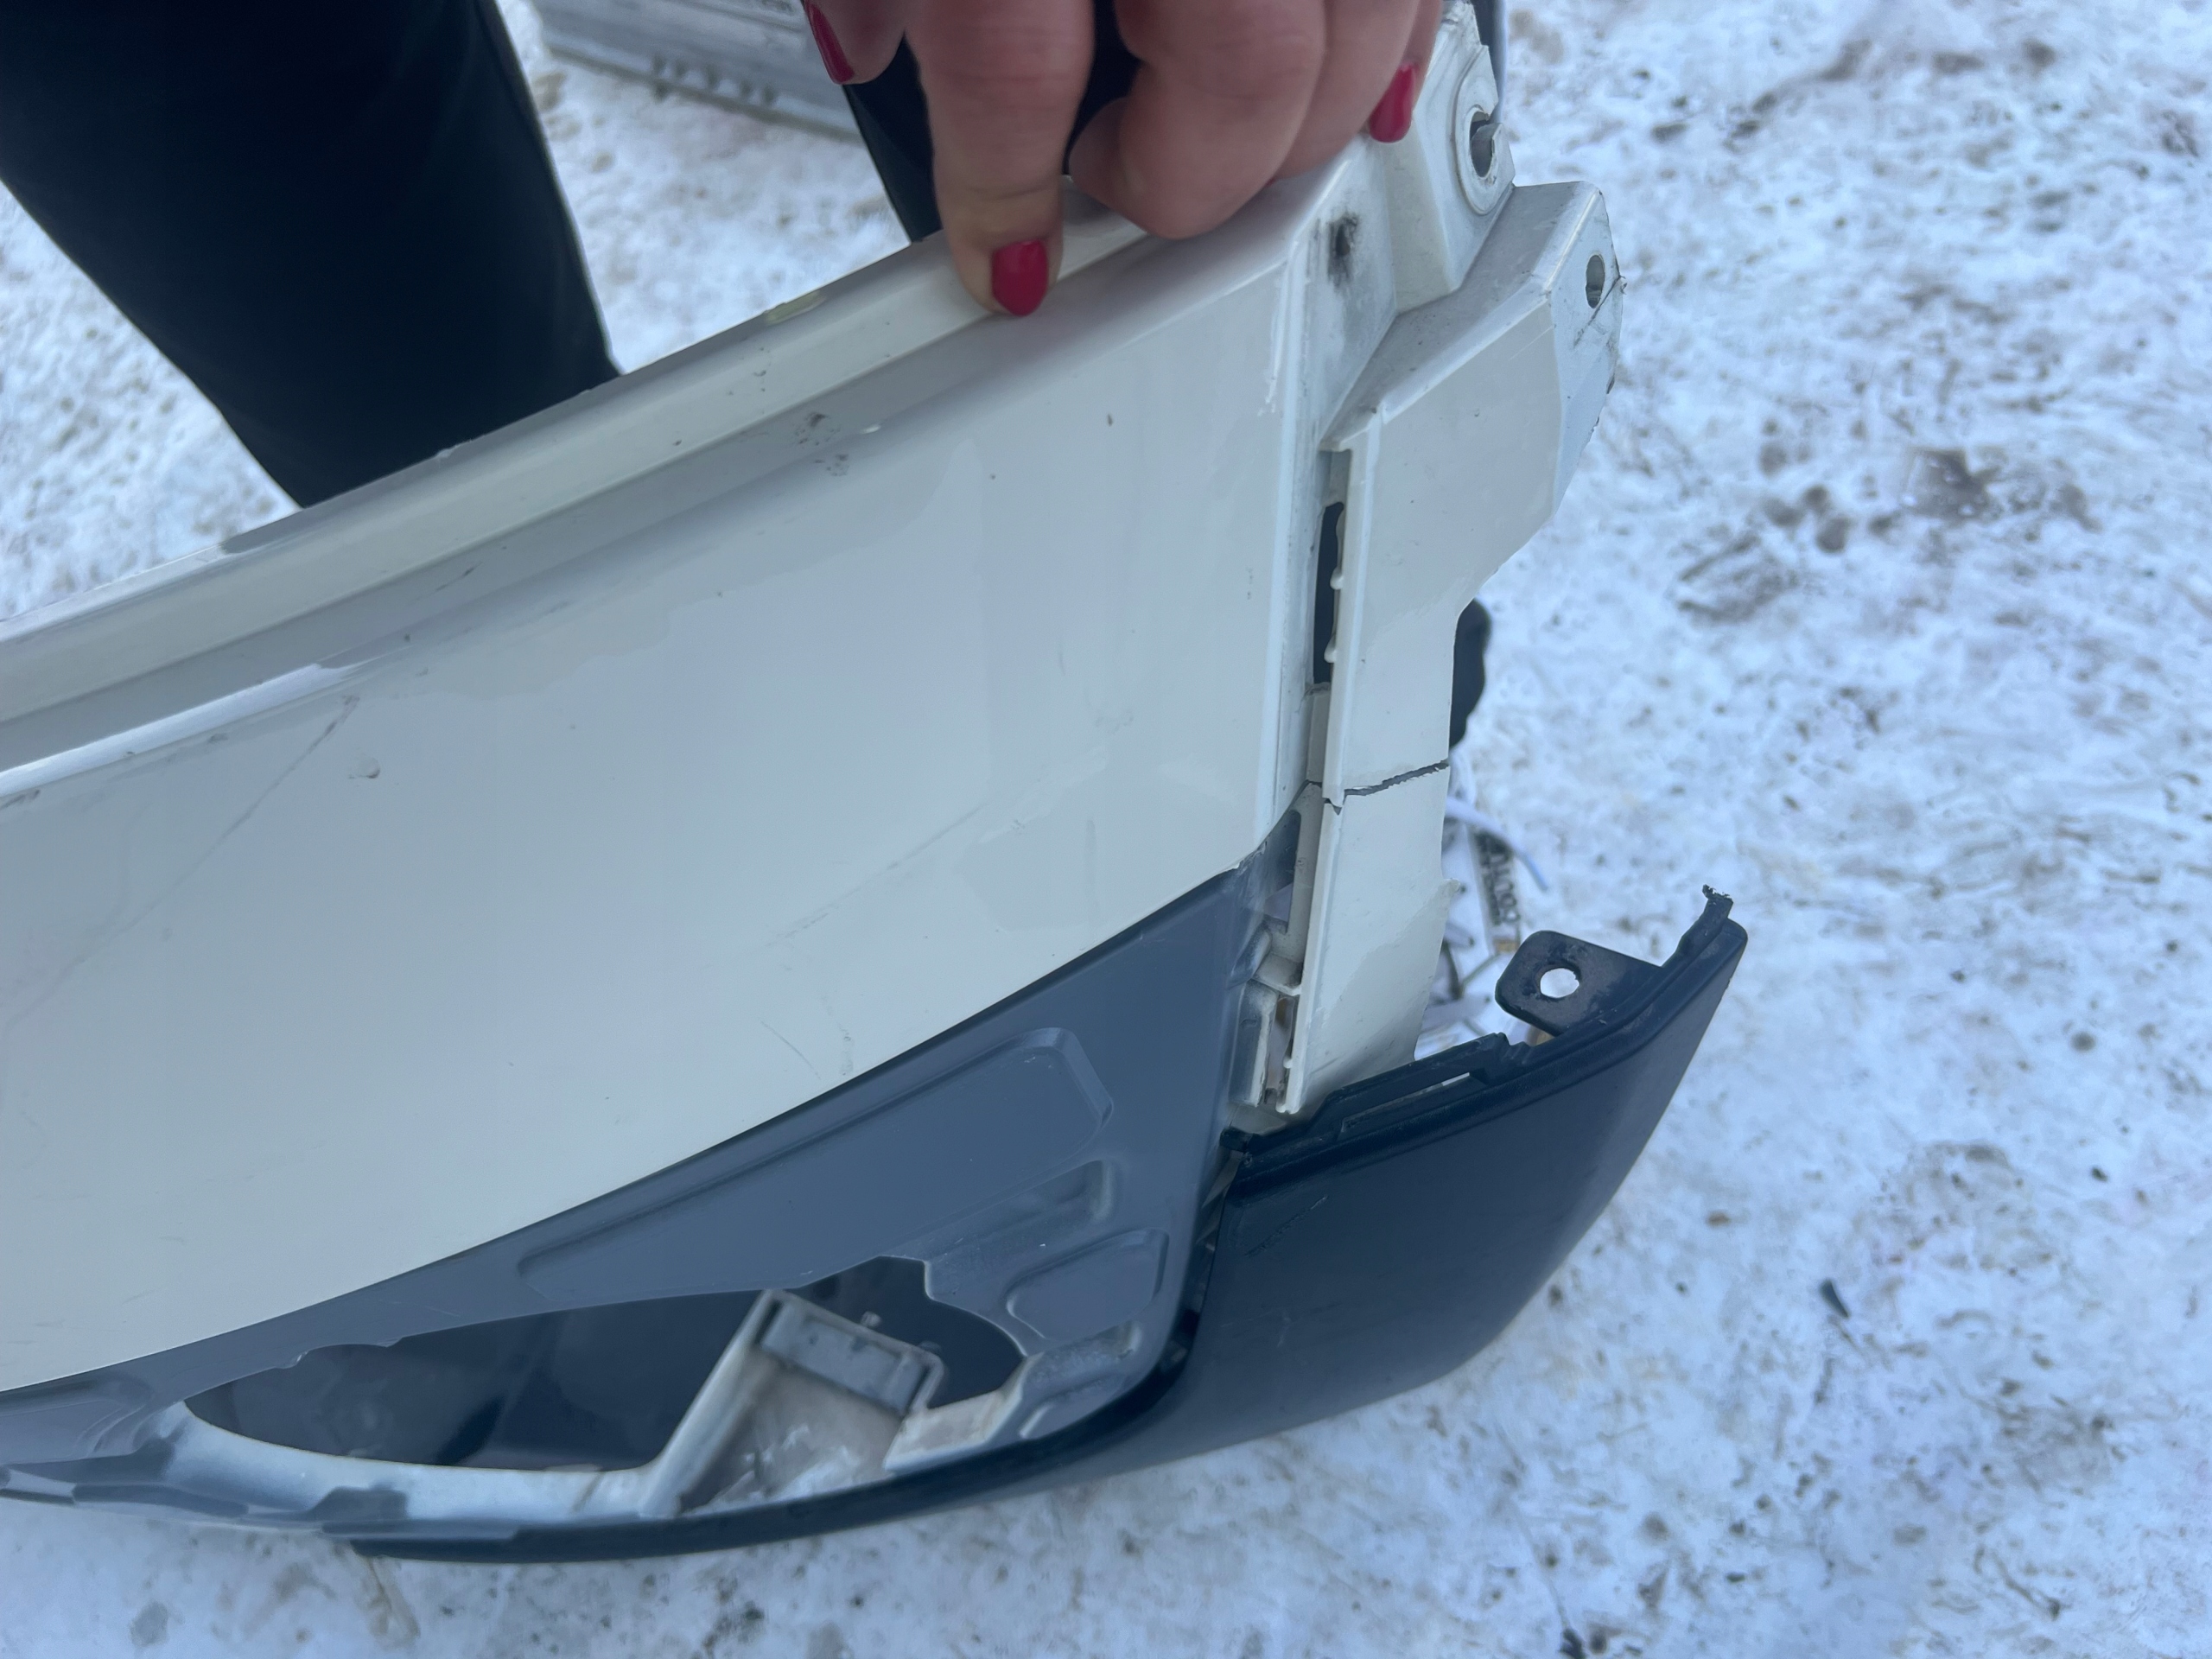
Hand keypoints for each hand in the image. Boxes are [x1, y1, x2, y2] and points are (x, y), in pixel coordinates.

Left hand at [803, 0, 1442, 314]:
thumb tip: (867, 42)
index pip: (1015, 78)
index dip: (1004, 194)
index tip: (1007, 254)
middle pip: (1238, 74)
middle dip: (1183, 178)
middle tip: (1121, 197)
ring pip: (1361, 34)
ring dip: (1304, 128)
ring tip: (1229, 162)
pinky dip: (1400, 50)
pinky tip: (1367, 97)